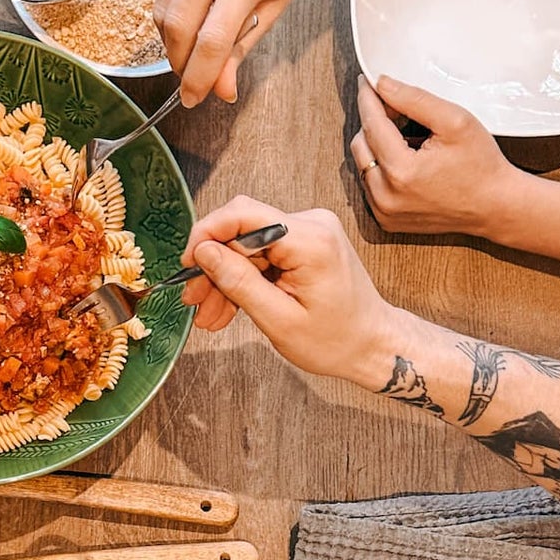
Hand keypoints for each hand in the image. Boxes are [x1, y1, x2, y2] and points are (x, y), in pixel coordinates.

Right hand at [155, 0, 362, 105]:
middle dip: (180, 63)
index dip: (199, 77)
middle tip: (191, 79)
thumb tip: (221, 89)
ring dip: (172, 42)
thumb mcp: (277, 2)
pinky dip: (170, 14)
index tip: (194, 98)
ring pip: (163, 10)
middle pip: (179, 26)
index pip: (212, 39)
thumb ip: (244, 46)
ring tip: (191, 52)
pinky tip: (190, 18)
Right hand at [181, 195, 404, 385]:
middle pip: (240, 231)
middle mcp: (311, 225)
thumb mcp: (279, 319)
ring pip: (245, 245)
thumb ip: (239, 281)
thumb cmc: (337, 340)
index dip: (206, 235)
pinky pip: (260, 253)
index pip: (242, 214)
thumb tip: (204, 251)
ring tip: (210, 314)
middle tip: (194, 300)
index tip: (187, 264)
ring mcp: (308, 231)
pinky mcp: (304, 243)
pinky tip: (228, 305)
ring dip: (225, 278)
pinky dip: (243, 278)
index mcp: (310, 240)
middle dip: (213, 266)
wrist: (372, 345)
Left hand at [350, 75, 527, 235]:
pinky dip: (381, 168)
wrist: (496, 206)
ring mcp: (384, 211)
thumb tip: (382, 85)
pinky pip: (371, 184)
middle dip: (374, 122)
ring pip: (363, 165)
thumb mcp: (455, 121)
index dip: (368, 99)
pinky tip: (407, 160)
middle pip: (360, 145)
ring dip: (377, 146)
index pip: (371, 124)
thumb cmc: (482, 166)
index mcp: (400, 172)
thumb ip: (415, 99)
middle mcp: (385, 196)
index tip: (367, 82)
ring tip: (408, 138)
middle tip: (397, 109)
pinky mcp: (386, 219)